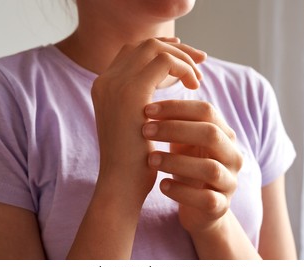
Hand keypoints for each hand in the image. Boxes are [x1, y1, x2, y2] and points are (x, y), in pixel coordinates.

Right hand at [91, 38, 205, 205]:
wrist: (120, 184)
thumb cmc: (132, 160)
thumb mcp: (134, 123)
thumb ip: (141, 101)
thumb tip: (163, 81)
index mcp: (104, 87)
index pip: (133, 53)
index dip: (160, 52)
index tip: (183, 62)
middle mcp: (106, 80)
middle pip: (144, 45)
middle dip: (175, 49)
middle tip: (199, 60)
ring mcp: (116, 84)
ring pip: (155, 48)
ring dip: (181, 58)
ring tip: (197, 78)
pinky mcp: (132, 92)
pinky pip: (165, 62)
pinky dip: (183, 68)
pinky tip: (194, 86)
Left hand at [143, 100, 242, 232]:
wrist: (200, 206)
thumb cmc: (188, 166)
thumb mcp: (183, 142)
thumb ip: (175, 121)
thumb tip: (148, 92)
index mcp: (224, 134)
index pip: (207, 111)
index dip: (177, 107)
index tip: (147, 110)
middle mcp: (233, 155)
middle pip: (211, 134)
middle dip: (175, 129)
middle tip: (145, 130)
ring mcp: (229, 182)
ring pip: (209, 168)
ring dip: (175, 161)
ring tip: (150, 159)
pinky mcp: (221, 207)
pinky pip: (206, 199)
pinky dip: (182, 192)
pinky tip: (162, 185)